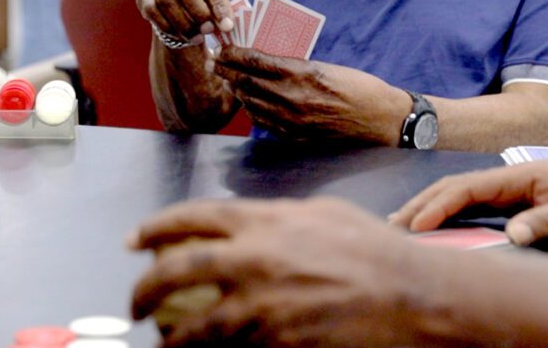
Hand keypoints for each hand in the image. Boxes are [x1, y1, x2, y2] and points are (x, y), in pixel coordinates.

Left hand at [130, 198, 427, 346]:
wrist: (413, 296)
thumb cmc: (373, 249)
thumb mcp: (320, 212)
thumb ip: (274, 217)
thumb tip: (244, 224)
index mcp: (263, 221)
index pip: (191, 218)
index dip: (154, 228)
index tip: (134, 241)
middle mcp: (255, 261)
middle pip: (177, 271)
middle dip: (144, 289)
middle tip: (135, 304)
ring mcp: (265, 307)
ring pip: (198, 328)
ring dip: (173, 339)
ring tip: (163, 343)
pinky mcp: (279, 344)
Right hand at [137, 0, 234, 45]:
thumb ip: (218, 7)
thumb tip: (226, 26)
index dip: (219, 4)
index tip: (227, 26)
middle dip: (198, 11)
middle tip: (208, 30)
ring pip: (166, 0)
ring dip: (183, 24)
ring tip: (197, 37)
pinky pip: (152, 11)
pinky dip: (167, 27)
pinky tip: (180, 36)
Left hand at [211, 47, 407, 144]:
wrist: (381, 120)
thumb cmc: (358, 88)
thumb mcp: (325, 67)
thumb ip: (294, 66)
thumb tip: (266, 62)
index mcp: (301, 74)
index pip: (256, 61)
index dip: (234, 54)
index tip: (223, 49)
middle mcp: (293, 98)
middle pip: (248, 82)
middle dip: (227, 71)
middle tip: (215, 62)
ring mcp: (292, 121)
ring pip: (252, 103)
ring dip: (237, 90)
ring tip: (228, 80)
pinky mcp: (296, 137)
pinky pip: (264, 122)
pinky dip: (252, 110)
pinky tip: (249, 102)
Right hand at [389, 162, 547, 244]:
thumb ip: (545, 220)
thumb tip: (511, 236)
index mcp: (515, 175)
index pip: (466, 188)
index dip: (439, 205)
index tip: (419, 224)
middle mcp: (503, 179)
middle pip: (451, 188)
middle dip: (420, 204)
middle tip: (392, 225)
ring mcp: (503, 190)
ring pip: (455, 195)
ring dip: (426, 208)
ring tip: (399, 225)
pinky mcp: (506, 202)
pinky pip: (467, 206)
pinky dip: (443, 213)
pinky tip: (429, 225)